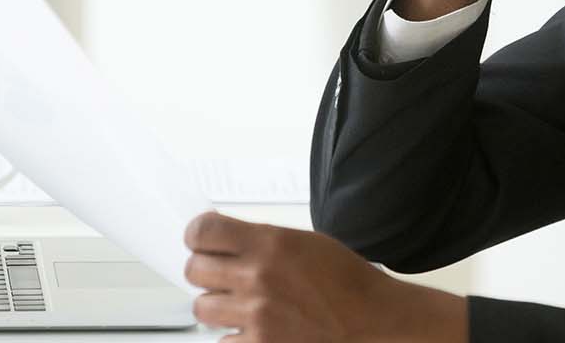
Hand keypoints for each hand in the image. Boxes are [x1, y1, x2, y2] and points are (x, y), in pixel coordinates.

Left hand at [183, 211, 465, 342]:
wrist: (370, 319)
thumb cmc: (344, 279)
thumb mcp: (302, 242)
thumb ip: (260, 241)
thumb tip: (224, 242)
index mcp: (269, 243)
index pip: (202, 232)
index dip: (197, 235)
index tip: (200, 240)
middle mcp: (256, 278)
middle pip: (194, 270)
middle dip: (205, 270)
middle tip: (220, 273)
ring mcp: (255, 316)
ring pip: (201, 308)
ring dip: (216, 304)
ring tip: (238, 303)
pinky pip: (222, 339)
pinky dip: (233, 334)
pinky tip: (253, 327)